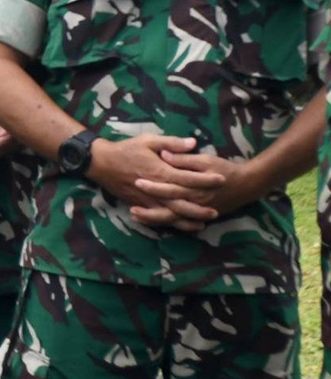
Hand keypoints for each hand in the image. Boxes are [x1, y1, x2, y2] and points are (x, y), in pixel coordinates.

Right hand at [86, 135, 206, 228]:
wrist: (101, 163)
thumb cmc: (125, 150)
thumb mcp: (148, 140)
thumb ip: (171, 143)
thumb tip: (193, 143)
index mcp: (160, 171)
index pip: (189, 177)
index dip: (206, 179)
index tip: (222, 179)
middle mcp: (156, 189)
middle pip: (182, 202)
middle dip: (200, 207)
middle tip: (217, 210)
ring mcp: (147, 199)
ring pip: (171, 214)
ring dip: (188, 219)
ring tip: (204, 222)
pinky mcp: (140, 205)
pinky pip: (158, 218)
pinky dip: (171, 223)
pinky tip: (181, 225)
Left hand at [129, 148, 257, 228]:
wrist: (247, 185)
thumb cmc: (225, 169)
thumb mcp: (205, 159)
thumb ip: (184, 159)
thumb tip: (164, 154)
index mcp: (194, 186)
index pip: (170, 187)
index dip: (153, 186)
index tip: (136, 182)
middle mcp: (195, 201)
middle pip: (169, 209)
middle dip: (149, 210)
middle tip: (131, 208)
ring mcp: (197, 211)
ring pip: (173, 219)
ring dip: (154, 219)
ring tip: (135, 216)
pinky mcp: (199, 215)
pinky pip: (181, 223)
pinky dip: (167, 223)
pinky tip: (152, 221)